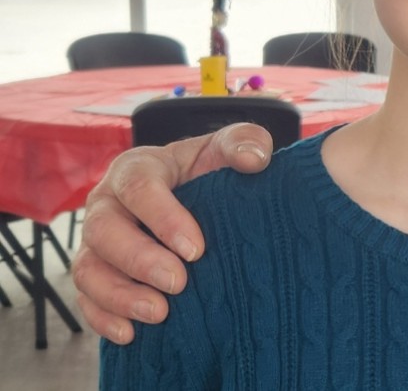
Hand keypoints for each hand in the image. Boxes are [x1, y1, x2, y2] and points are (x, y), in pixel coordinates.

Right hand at [73, 123, 272, 343]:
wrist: (198, 194)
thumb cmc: (211, 168)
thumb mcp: (228, 148)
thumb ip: (245, 142)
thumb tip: (254, 160)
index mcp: (137, 167)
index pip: (138, 186)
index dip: (163, 218)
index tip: (196, 249)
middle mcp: (107, 202)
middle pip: (103, 230)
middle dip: (138, 260)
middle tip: (178, 283)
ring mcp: (96, 241)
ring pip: (87, 268)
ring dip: (119, 295)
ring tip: (159, 314)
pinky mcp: (95, 273)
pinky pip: (86, 298)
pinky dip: (103, 318)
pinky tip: (131, 334)